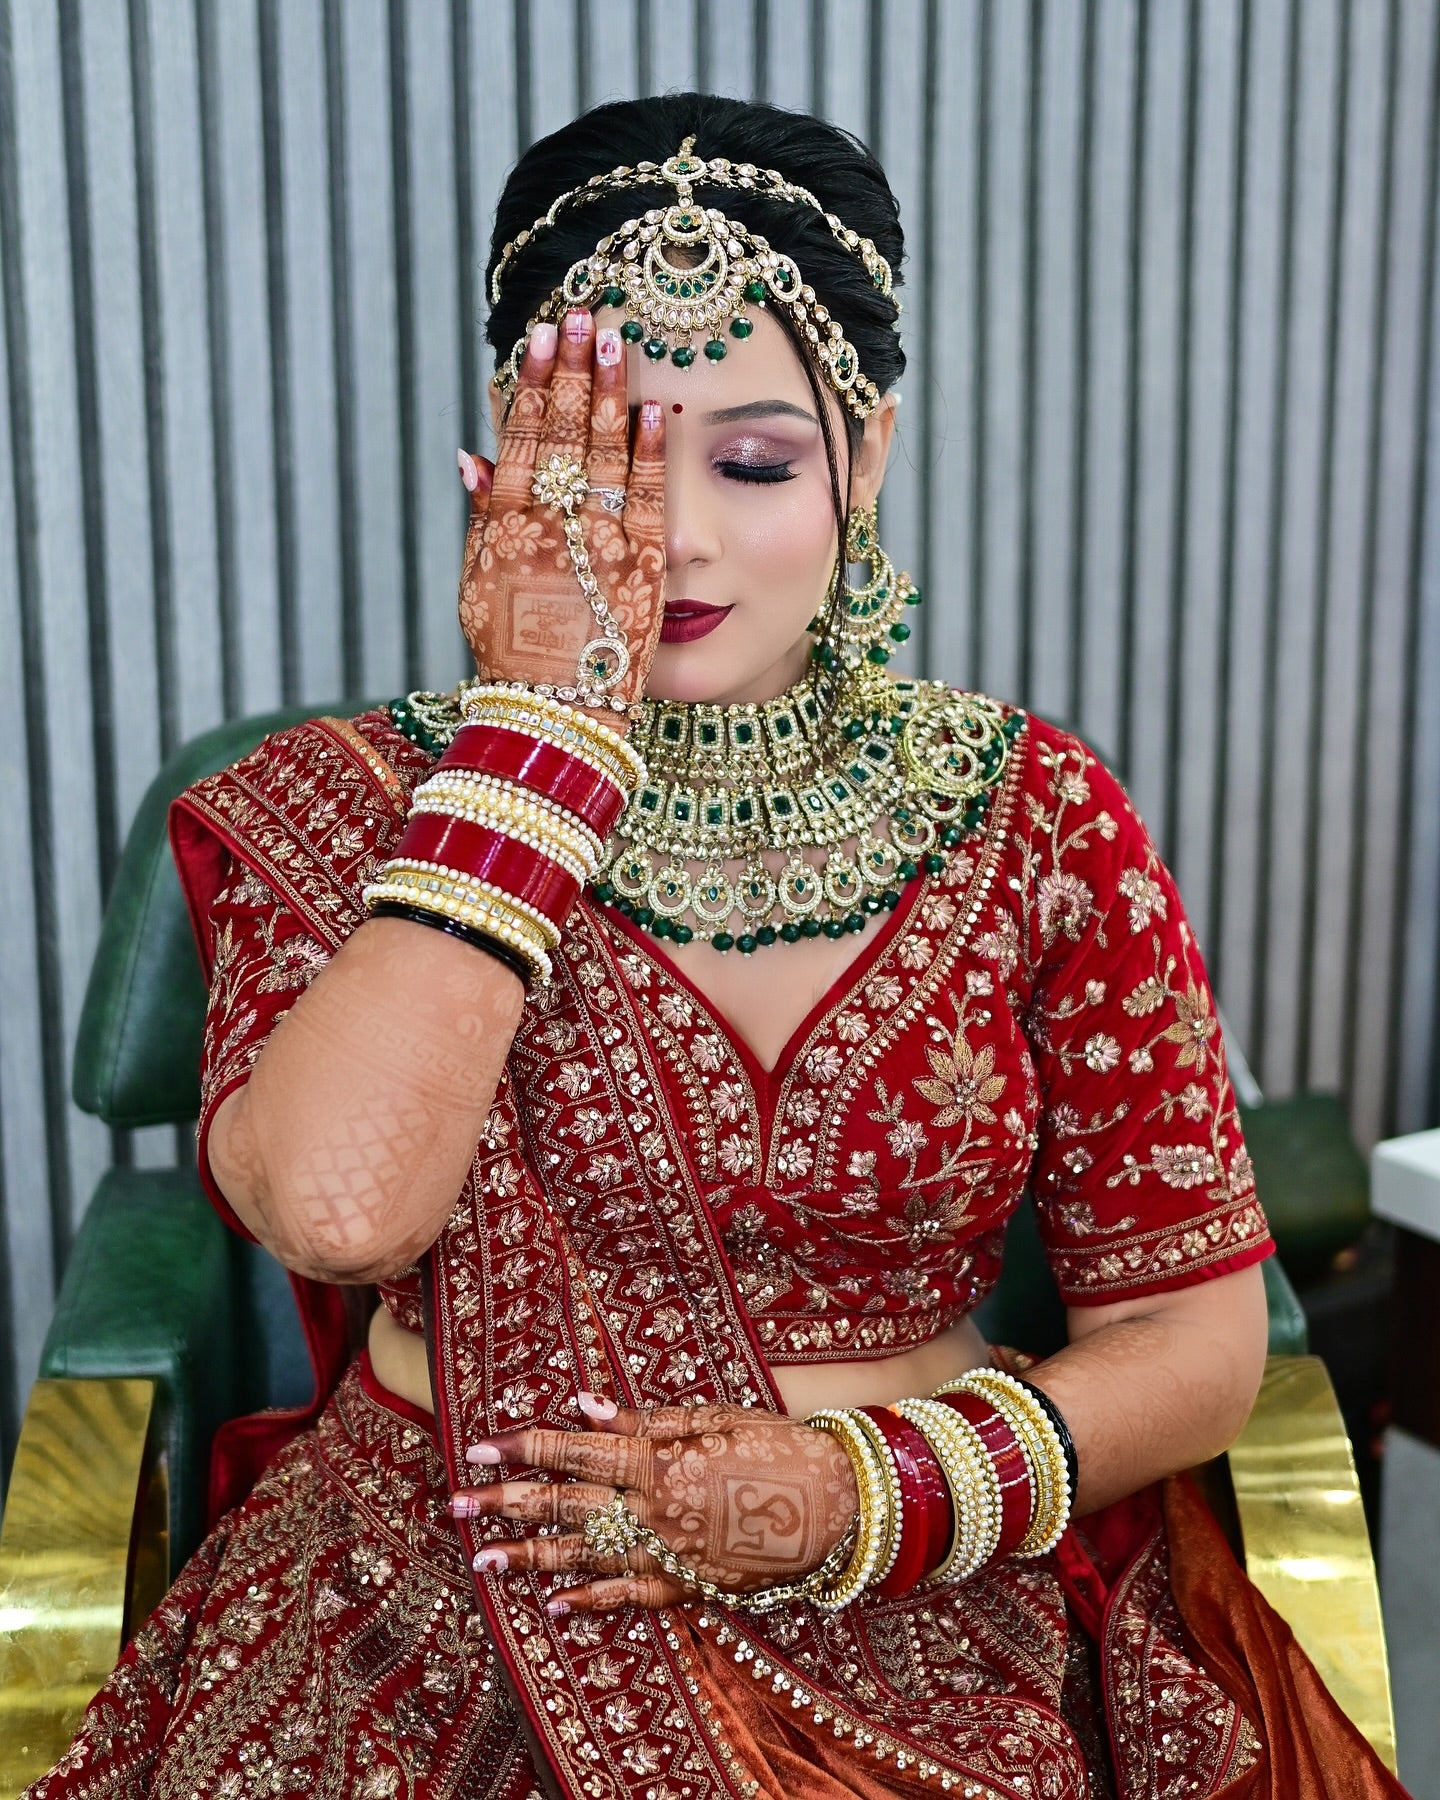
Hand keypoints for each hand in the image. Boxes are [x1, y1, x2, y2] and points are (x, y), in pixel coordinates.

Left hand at [450, 1394, 859, 1614]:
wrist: (840, 1507)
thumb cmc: (780, 1446)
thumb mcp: (716, 1417)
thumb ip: (646, 1420)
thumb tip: (585, 1407)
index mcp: (658, 1461)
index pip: (576, 1452)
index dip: (525, 1448)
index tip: (480, 1446)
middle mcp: (653, 1512)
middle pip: (566, 1507)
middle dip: (506, 1506)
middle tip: (456, 1505)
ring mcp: (668, 1556)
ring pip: (585, 1557)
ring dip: (529, 1559)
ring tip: (482, 1560)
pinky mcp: (689, 1588)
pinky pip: (629, 1597)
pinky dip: (589, 1600)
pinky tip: (553, 1603)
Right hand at [456, 312, 666, 713]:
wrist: (555, 710)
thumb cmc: (513, 651)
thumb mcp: (478, 581)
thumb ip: (479, 514)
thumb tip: (469, 451)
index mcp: (507, 524)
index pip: (521, 436)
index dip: (532, 383)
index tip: (541, 337)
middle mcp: (551, 524)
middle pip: (563, 431)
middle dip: (572, 369)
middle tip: (582, 314)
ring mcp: (599, 540)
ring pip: (604, 450)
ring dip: (609, 391)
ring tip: (616, 339)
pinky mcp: (642, 563)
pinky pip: (648, 495)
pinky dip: (650, 450)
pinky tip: (654, 408)